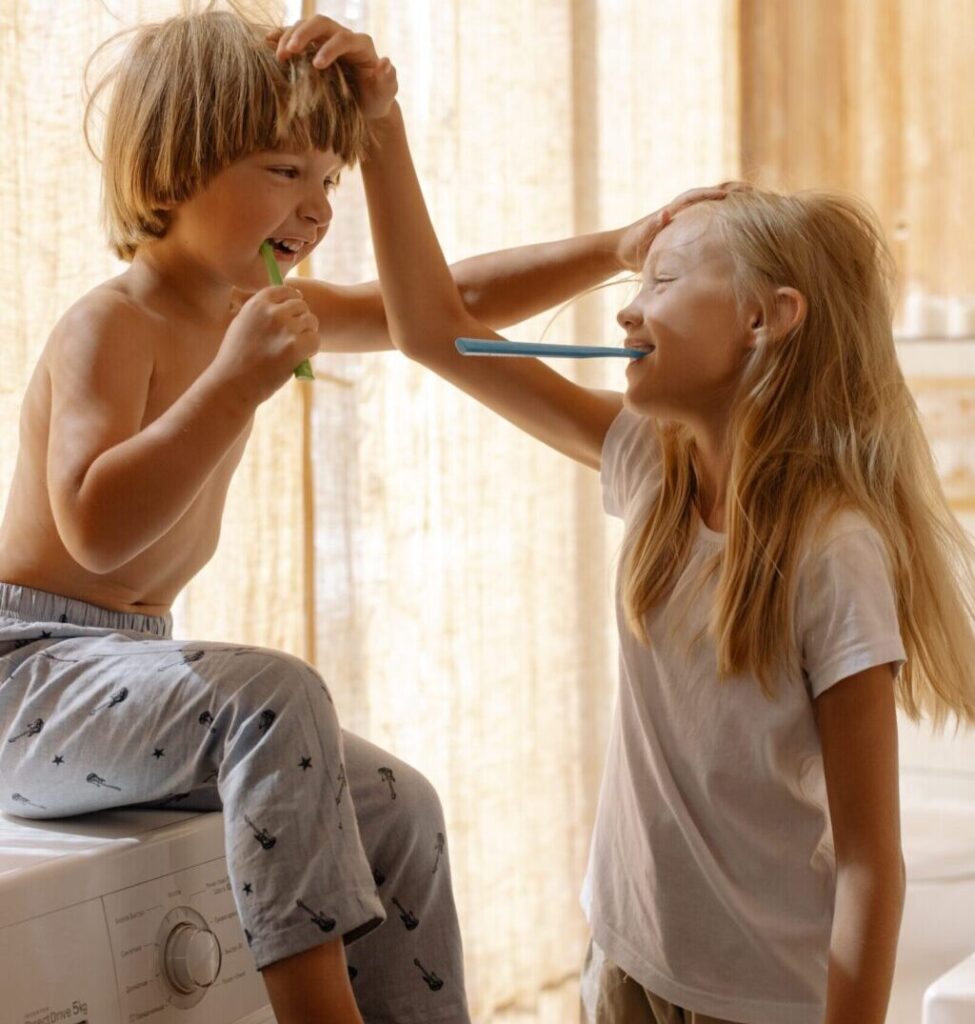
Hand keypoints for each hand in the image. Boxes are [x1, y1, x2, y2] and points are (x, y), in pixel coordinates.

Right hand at [214, 286, 319, 405]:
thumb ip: (260, 312)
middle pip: (301, 305)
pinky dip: (312, 349)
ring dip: (308, 334)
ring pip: (311, 321)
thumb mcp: (241, 325)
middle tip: (296, 336)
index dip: (293, 300)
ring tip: (298, 348)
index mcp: (257, 304)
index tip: (294, 312)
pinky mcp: (295, 347)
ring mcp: (285, 328)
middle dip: (302, 319)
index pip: (285, 290)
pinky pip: (315, 339)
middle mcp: (272, 312)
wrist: (232, 383)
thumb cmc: (234, 359)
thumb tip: (284, 303)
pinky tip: (302, 358)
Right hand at [267, 16, 397, 120]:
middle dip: (304, 34)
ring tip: (279, 55)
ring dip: (290, 36)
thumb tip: (386, 62)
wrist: (366, 104)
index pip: (344, 39)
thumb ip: (389, 81)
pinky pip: (295, 35)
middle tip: (288, 51)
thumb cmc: (376, 100)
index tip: (317, 66)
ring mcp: (327, 40)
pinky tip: (267, 42)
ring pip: (306, 26)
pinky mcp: (313, 47)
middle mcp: (343, 37)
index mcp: (362, 46)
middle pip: (322, 24)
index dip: (330, 49)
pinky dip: (282, 36)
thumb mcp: (385, 95)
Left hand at [614, 182, 746, 271]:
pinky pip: (712, 216)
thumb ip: (651, 226)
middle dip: (730, 190)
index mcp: (672, 209)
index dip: (711, 194)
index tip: (728, 196)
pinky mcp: (689, 226)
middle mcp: (681, 209)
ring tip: (756, 201)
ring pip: (713, 204)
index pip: (695, 196)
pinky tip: (742, 221)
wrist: (623, 249)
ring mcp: (686, 217)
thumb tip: (665, 212)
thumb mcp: (640, 237)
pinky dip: (727, 214)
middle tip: (753, 190)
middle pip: (710, 194)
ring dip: (733, 200)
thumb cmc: (631, 244)